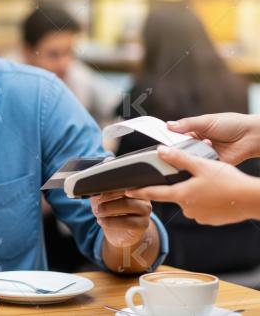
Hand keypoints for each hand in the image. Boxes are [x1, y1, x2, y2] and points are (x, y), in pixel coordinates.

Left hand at [91, 191, 151, 247]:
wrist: (119, 233)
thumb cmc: (111, 213)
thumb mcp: (102, 200)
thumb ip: (99, 193)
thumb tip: (94, 191)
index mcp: (132, 186)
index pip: (122, 182)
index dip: (108, 187)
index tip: (97, 194)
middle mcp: (142, 195)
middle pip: (125, 191)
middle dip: (106, 198)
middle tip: (97, 205)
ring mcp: (145, 210)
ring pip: (127, 204)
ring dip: (108, 209)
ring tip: (99, 213)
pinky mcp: (143, 223)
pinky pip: (127, 221)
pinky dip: (111, 221)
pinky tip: (102, 222)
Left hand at [126, 146, 259, 224]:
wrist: (251, 200)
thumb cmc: (228, 181)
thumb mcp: (202, 165)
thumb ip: (179, 159)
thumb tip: (160, 152)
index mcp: (181, 195)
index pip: (153, 193)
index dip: (139, 192)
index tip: (126, 192)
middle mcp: (187, 209)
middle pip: (176, 194)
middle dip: (182, 185)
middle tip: (197, 176)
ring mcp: (199, 217)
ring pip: (191, 201)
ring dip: (196, 193)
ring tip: (211, 184)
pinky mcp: (211, 221)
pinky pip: (203, 208)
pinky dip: (207, 201)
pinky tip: (217, 193)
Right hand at [167, 113, 259, 164]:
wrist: (251, 136)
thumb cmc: (232, 124)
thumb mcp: (206, 121)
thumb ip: (187, 124)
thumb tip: (168, 125)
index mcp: (193, 132)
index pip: (175, 136)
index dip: (168, 138)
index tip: (161, 140)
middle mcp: (196, 144)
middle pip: (180, 149)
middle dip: (179, 147)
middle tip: (177, 145)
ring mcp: (203, 155)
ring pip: (189, 157)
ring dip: (191, 153)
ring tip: (199, 145)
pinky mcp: (211, 164)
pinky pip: (201, 165)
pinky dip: (201, 161)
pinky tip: (205, 152)